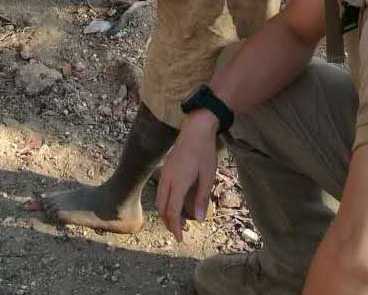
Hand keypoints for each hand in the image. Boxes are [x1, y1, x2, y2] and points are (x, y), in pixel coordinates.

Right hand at [156, 109, 219, 240]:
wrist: (195, 129)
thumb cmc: (204, 152)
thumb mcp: (208, 176)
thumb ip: (202, 198)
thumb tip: (198, 219)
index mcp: (178, 183)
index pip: (172, 211)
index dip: (175, 227)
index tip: (180, 238)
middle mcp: (167, 179)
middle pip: (161, 207)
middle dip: (168, 223)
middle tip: (179, 233)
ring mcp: (164, 173)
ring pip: (159, 199)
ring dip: (165, 213)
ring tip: (176, 221)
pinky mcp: (166, 169)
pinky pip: (161, 190)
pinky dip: (165, 202)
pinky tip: (175, 203)